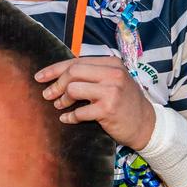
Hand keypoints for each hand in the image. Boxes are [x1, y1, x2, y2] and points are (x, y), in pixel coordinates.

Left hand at [34, 55, 155, 150]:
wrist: (147, 124)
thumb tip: (58, 75)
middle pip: (72, 72)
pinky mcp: (108, 109)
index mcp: (112, 63)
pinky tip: (67, 119)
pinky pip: (79, 111)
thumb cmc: (125, 103)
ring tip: (60, 106)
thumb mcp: (112, 82)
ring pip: (73, 89)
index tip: (39, 77)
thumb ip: (91, 75)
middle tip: (48, 95)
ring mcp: (112, 91)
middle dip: (55, 84)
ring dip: (63, 100)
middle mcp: (113, 74)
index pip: (76, 62)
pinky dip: (70, 116)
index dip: (54, 69)